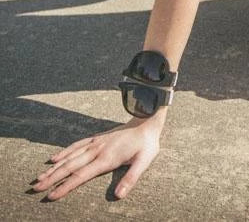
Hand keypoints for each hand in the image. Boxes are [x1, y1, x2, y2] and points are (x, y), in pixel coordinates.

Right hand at [31, 110, 166, 200]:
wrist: (147, 120)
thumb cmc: (147, 144)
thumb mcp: (144, 162)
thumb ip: (131, 178)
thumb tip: (119, 196)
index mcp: (107, 158)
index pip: (81, 175)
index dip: (65, 186)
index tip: (50, 196)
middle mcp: (98, 150)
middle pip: (71, 166)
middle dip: (52, 178)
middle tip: (35, 189)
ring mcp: (96, 142)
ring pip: (71, 156)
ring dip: (54, 167)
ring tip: (39, 177)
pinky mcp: (98, 138)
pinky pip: (77, 145)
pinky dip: (65, 151)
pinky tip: (55, 158)